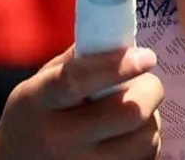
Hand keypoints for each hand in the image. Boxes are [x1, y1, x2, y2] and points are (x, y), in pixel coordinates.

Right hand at [0, 46, 162, 159]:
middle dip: (150, 90)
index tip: (146, 55)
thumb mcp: (40, 84)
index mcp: (40, 102)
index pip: (77, 80)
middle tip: (147, 84)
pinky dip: (147, 145)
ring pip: (144, 141)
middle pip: (127, 112)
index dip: (116, 65)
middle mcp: (59, 140)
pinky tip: (130, 138)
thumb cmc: (33, 118)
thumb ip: (77, 61)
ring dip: (151, 121)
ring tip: (135, 114)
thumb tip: (120, 39)